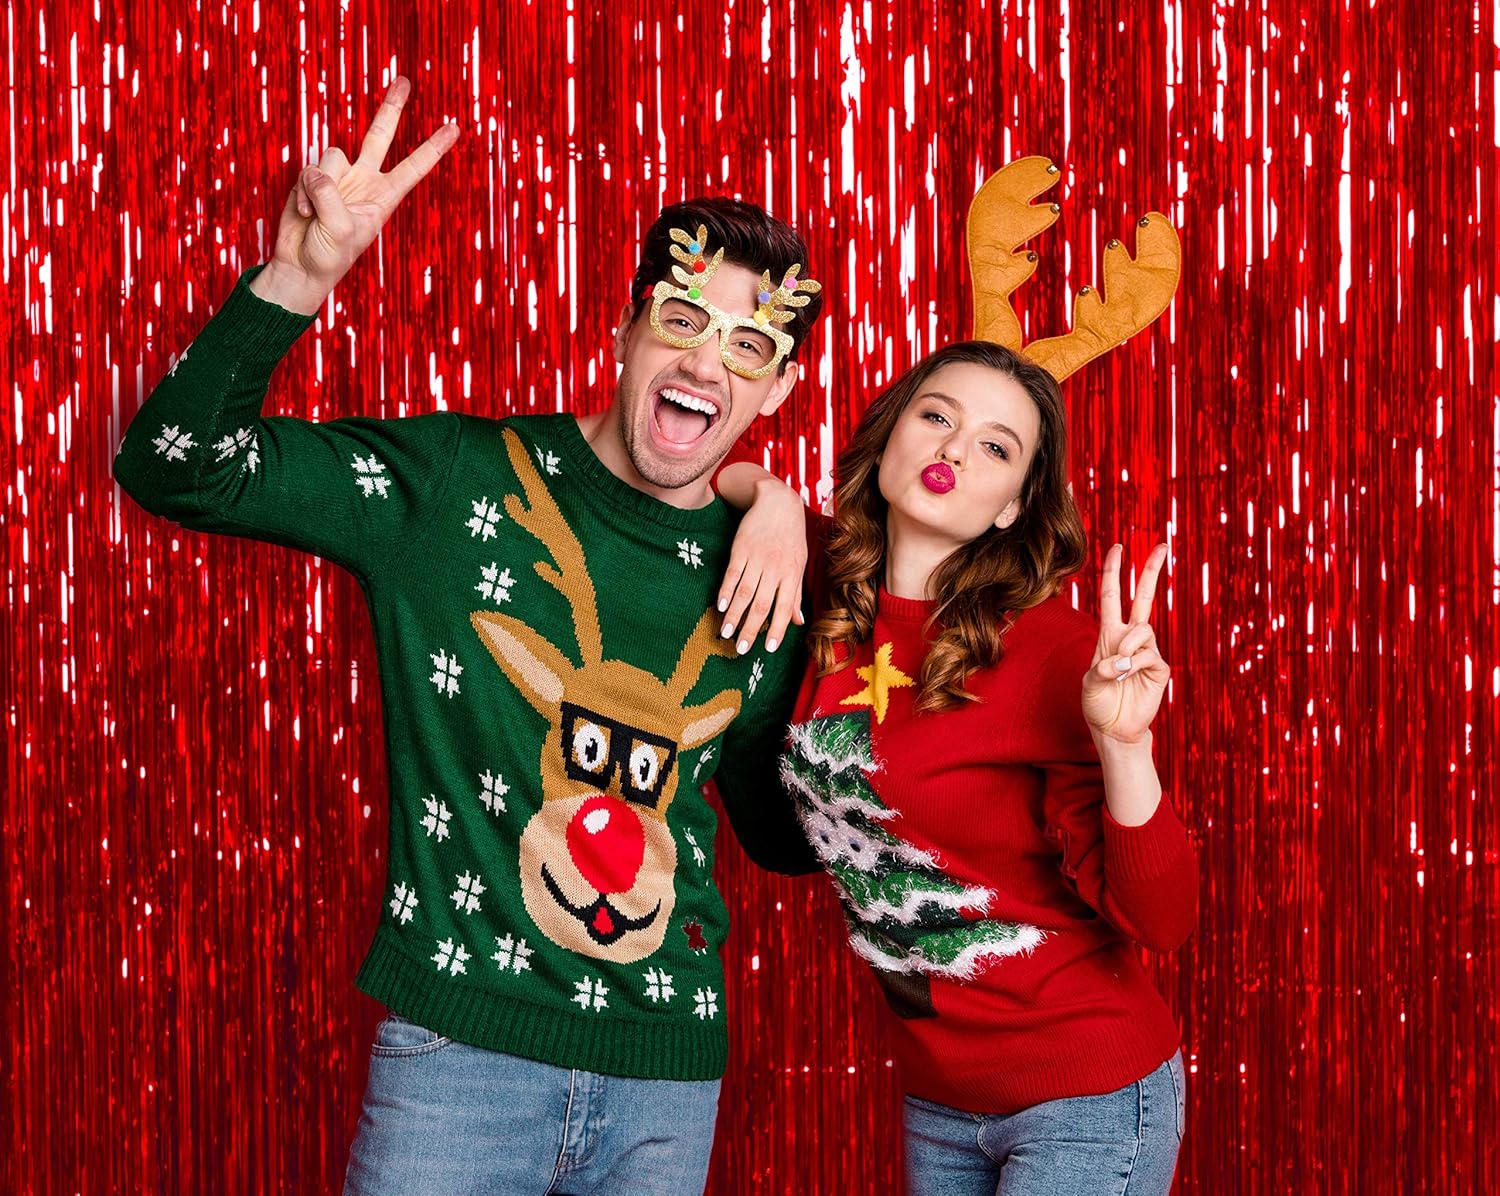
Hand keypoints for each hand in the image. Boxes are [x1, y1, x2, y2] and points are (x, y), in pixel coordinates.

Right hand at [252, 77, 459, 312]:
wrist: (299, 267)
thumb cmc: (329, 257)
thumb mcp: (340, 228)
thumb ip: (331, 193)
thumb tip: (317, 171)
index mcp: (385, 197)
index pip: (414, 166)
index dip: (433, 147)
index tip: (454, 128)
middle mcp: (365, 182)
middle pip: (380, 136)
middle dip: (391, 108)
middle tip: (406, 81)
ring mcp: (339, 178)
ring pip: (331, 156)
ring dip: (319, 185)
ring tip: (316, 215)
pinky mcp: (313, 179)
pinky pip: (307, 169)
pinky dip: (302, 191)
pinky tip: (304, 213)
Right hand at [716, 477, 808, 653]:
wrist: (778, 501)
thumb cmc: (791, 536)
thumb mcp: (800, 563)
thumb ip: (796, 594)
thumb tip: (798, 622)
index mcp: (792, 574)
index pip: (784, 607)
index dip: (777, 629)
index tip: (768, 649)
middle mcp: (775, 568)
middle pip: (761, 604)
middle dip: (751, 629)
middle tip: (741, 649)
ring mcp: (757, 558)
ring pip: (745, 592)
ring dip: (735, 615)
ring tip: (726, 633)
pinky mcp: (741, 548)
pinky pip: (733, 573)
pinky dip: (726, 590)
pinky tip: (720, 606)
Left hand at [1082, 542, 1170, 743]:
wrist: (1114, 728)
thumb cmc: (1098, 703)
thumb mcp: (1089, 683)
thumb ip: (1100, 668)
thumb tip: (1121, 660)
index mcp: (1109, 634)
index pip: (1113, 595)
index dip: (1113, 571)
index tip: (1117, 547)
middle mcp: (1130, 638)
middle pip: (1143, 596)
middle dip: (1151, 570)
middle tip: (1161, 545)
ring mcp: (1147, 651)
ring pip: (1143, 629)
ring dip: (1127, 646)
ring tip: (1118, 669)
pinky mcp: (1159, 667)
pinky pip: (1148, 654)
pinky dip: (1133, 664)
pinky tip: (1127, 677)